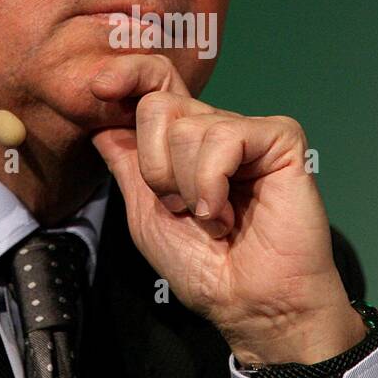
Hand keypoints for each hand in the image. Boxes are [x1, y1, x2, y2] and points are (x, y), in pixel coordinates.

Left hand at [89, 54, 365, 365]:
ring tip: (213, 219)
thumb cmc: (206, 268)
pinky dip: (213, 183)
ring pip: (187, 127)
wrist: (250, 304)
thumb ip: (127, 166)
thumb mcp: (146, 215)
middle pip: (158, 106)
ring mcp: (248, 132)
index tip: (98, 88)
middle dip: (155, 168)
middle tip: (180, 207)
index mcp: (182, 144)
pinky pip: (225, 137)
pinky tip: (228, 214)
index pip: (155, 84)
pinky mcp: (279, 139)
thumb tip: (100, 123)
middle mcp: (215, 130)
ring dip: (188, 187)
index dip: (127, 73)